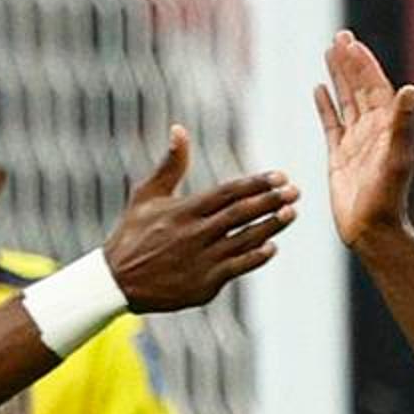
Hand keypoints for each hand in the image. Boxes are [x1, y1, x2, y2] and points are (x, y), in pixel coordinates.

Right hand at [104, 124, 297, 310]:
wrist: (118, 282)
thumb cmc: (133, 233)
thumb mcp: (147, 195)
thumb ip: (170, 165)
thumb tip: (179, 129)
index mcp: (183, 210)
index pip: (227, 192)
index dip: (255, 183)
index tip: (280, 176)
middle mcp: (194, 234)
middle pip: (240, 214)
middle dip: (270, 201)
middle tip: (295, 191)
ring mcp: (201, 260)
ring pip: (244, 240)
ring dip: (270, 226)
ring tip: (292, 213)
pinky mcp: (204, 284)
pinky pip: (237, 268)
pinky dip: (256, 257)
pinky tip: (272, 246)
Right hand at [312, 29, 413, 248]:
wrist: (372, 230)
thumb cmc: (388, 198)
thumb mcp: (397, 157)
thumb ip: (402, 122)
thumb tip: (411, 89)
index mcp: (386, 127)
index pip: (374, 86)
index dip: (364, 64)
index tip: (351, 42)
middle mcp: (372, 131)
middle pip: (358, 88)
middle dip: (349, 62)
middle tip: (338, 37)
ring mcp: (354, 142)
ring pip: (345, 101)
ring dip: (337, 77)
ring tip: (328, 53)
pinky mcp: (338, 157)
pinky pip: (331, 124)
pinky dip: (325, 105)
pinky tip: (318, 88)